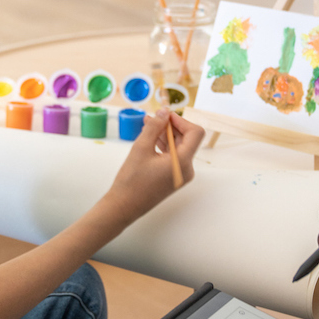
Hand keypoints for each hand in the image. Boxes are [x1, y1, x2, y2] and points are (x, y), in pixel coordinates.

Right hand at [103, 109, 204, 226]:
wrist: (124, 206)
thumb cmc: (132, 180)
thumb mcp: (141, 148)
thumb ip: (155, 127)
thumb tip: (164, 112)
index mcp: (183, 162)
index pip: (195, 133)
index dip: (182, 121)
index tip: (165, 116)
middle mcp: (187, 169)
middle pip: (187, 139)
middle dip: (172, 126)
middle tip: (154, 117)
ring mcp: (181, 175)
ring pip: (179, 147)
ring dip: (166, 135)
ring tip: (148, 125)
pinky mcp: (174, 178)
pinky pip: (174, 157)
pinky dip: (164, 146)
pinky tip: (150, 139)